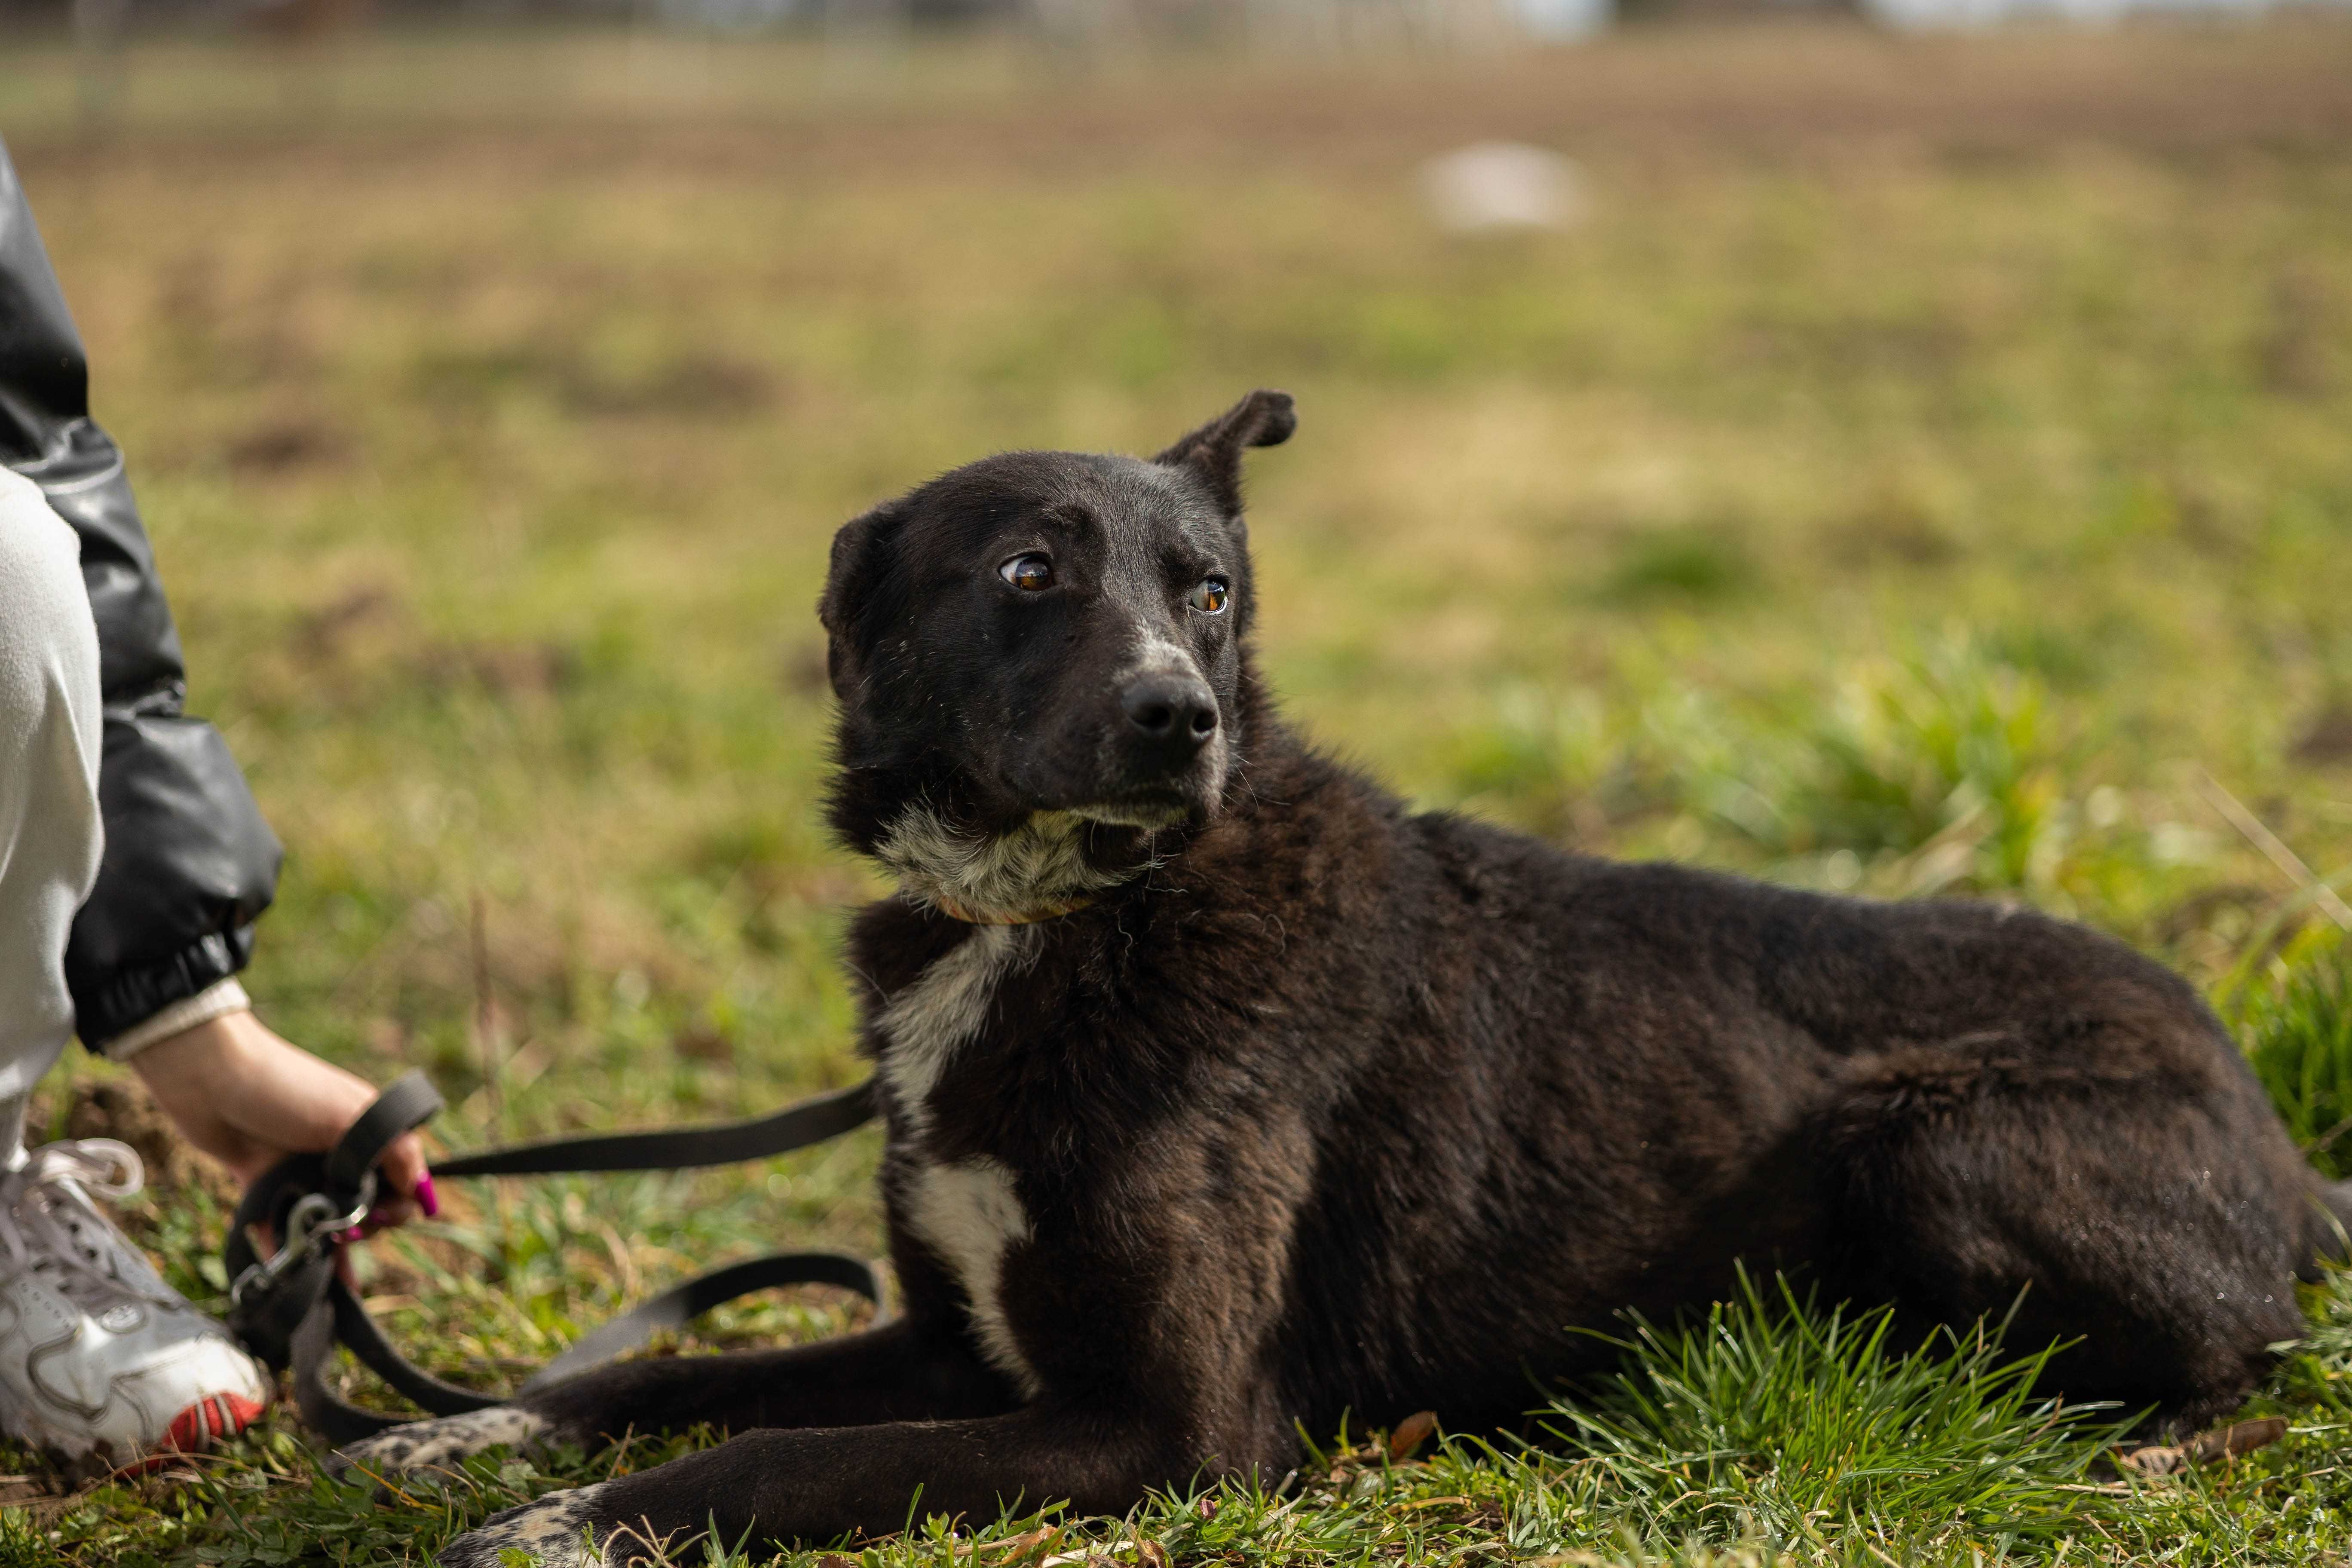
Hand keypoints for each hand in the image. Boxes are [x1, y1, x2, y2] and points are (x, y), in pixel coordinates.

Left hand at [130, 1009, 434, 1234]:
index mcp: (367, 1132)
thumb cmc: (288, 1088)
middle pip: (367, 1206)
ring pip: (327, 1223)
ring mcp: (301, 1173)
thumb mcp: (352, 1113)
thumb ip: (395, 1151)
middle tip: (349, 1229)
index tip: (385, 1215)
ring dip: (331, 1248)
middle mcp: (338, 1154)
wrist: (211, 1081)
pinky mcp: (265, 1188)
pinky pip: (283, 1231)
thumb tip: (422, 1191)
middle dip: (364, 1226)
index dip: (399, 1203)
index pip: (401, 1179)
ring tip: (325, 1263)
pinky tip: (301, 1285)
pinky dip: (292, 1256)